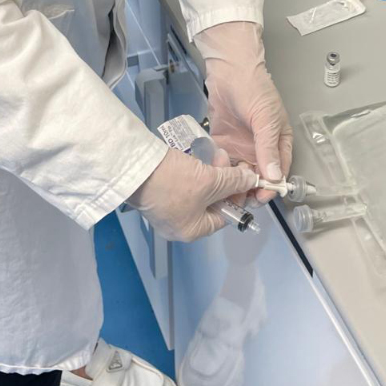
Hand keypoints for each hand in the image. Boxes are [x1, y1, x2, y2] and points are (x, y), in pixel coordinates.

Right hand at [127, 148, 257, 241]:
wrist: (134, 167)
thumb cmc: (174, 182)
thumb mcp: (210, 181)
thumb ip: (233, 182)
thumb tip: (251, 181)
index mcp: (192, 231)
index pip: (224, 216)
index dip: (237, 196)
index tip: (244, 177)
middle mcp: (178, 225)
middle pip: (211, 203)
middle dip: (223, 180)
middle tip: (228, 160)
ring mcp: (165, 210)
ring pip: (197, 192)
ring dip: (210, 173)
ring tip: (215, 154)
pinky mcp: (157, 193)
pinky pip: (183, 185)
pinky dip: (194, 172)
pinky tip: (198, 158)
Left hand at [195, 21, 292, 203]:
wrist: (228, 69)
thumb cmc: (254, 88)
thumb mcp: (266, 118)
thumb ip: (268, 147)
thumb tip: (274, 176)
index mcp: (278, 141)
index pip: (278, 170)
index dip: (271, 186)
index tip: (262, 197)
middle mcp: (260, 147)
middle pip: (258, 176)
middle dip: (250, 189)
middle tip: (239, 200)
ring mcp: (241, 146)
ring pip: (239, 174)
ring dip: (233, 185)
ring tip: (224, 193)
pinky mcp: (223, 143)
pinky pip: (222, 164)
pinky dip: (219, 173)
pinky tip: (212, 179)